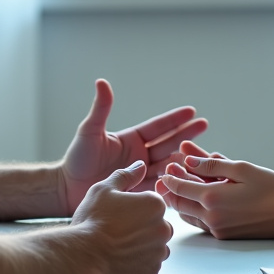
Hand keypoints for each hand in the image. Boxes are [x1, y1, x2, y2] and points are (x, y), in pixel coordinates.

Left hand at [60, 79, 207, 212]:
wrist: (68, 189)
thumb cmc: (77, 159)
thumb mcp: (90, 132)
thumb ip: (101, 109)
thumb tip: (102, 82)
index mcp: (131, 139)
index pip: (158, 127)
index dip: (174, 119)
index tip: (191, 111)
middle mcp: (140, 155)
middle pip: (168, 143)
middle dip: (186, 134)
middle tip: (204, 125)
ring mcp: (141, 174)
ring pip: (168, 165)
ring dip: (182, 159)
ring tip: (200, 155)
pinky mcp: (139, 191)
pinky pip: (160, 186)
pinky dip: (173, 182)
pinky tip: (187, 180)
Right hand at [71, 160, 173, 273]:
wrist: (82, 255)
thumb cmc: (93, 220)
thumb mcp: (104, 189)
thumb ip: (126, 175)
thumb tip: (140, 165)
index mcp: (155, 204)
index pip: (152, 202)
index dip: (133, 207)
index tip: (118, 213)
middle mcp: (163, 228)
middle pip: (156, 224)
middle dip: (141, 226)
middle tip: (117, 230)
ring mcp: (158, 252)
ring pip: (155, 245)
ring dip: (142, 245)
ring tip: (118, 245)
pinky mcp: (151, 272)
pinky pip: (149, 264)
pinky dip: (138, 262)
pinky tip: (120, 259)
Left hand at [157, 154, 273, 239]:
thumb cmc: (271, 188)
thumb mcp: (242, 168)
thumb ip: (212, 165)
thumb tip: (188, 161)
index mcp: (212, 198)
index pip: (180, 187)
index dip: (170, 176)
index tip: (167, 167)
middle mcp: (211, 217)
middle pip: (179, 203)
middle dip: (171, 188)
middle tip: (166, 175)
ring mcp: (217, 229)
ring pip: (189, 214)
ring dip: (182, 200)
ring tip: (179, 186)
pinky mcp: (225, 235)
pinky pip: (201, 222)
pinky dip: (195, 209)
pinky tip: (197, 199)